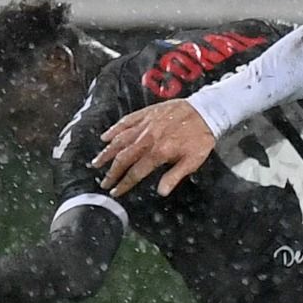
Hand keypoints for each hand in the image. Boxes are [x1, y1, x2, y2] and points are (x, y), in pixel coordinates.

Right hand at [93, 100, 215, 196]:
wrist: (205, 111)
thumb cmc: (200, 137)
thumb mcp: (193, 161)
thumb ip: (174, 176)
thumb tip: (161, 192)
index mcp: (159, 152)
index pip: (136, 172)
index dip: (124, 184)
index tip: (115, 191)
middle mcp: (148, 139)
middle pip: (123, 158)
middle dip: (111, 172)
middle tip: (103, 182)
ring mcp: (145, 125)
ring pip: (120, 140)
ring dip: (107, 153)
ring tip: (96, 162)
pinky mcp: (145, 114)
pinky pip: (125, 122)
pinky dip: (114, 130)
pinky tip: (105, 137)